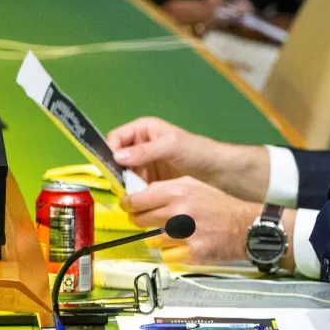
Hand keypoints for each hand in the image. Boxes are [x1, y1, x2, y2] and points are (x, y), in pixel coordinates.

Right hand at [107, 117, 269, 202]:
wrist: (219, 170)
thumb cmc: (198, 151)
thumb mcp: (172, 146)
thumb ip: (146, 151)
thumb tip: (118, 156)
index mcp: (144, 130)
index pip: (116, 138)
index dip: (110, 151)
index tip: (112, 167)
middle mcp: (141, 145)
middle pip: (116, 158)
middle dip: (116, 172)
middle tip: (120, 185)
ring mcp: (145, 163)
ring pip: (124, 174)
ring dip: (125, 184)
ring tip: (131, 194)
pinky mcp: (151, 179)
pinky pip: (135, 185)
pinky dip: (135, 192)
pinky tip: (140, 199)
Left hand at [120, 177, 258, 263]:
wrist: (247, 226)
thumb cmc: (222, 206)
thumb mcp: (196, 185)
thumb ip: (169, 188)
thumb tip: (144, 194)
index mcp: (178, 192)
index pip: (137, 200)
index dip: (128, 205)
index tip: (127, 207)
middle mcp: (179, 211)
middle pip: (140, 220)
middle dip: (142, 221)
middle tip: (152, 221)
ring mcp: (184, 233)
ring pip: (152, 239)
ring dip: (160, 238)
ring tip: (176, 233)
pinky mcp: (191, 252)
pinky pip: (166, 255)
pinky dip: (173, 252)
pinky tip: (185, 245)